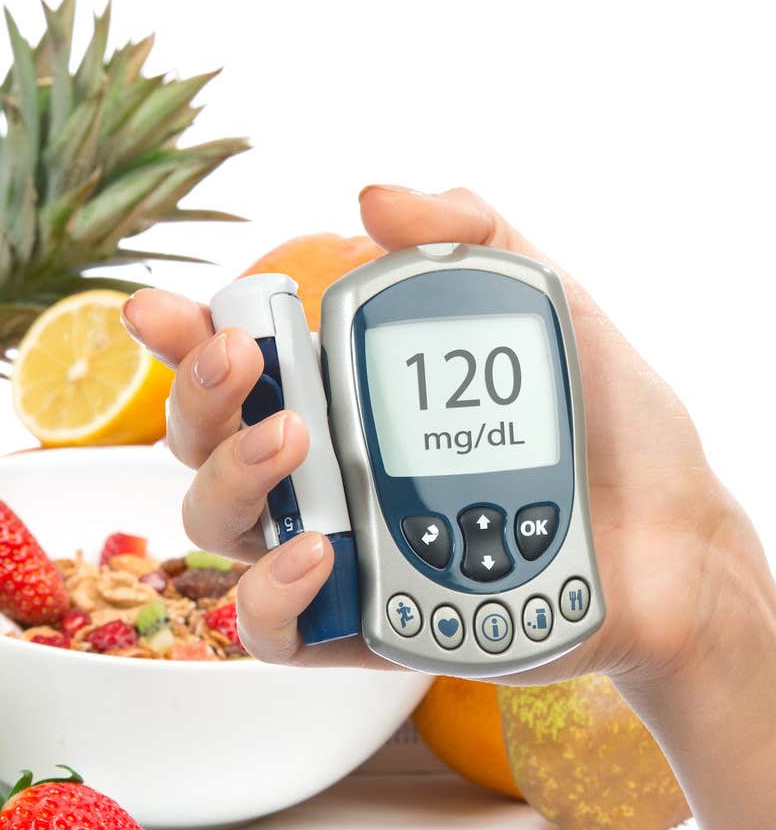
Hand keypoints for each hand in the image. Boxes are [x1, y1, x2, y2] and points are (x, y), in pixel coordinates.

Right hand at [122, 185, 762, 688]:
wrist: (673, 542)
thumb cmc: (603, 428)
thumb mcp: (546, 309)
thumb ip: (468, 239)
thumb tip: (372, 200)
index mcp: (341, 393)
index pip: (233, 361)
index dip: (178, 336)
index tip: (156, 310)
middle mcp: (318, 470)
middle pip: (198, 442)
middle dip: (198, 395)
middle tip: (250, 362)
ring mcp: (330, 549)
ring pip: (213, 526)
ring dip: (230, 478)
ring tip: (297, 445)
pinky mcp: (356, 628)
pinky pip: (269, 629)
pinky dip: (273, 592)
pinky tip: (321, 554)